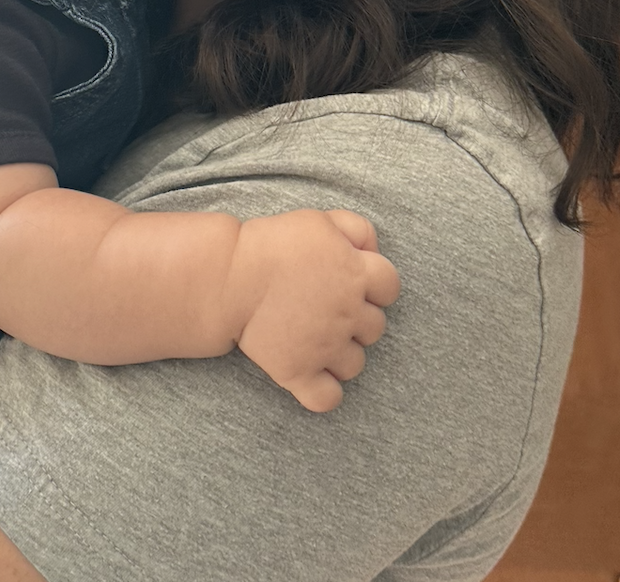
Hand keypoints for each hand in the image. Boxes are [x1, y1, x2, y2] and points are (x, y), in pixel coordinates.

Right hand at [227, 209, 399, 412]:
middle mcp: (347, 314)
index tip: (353, 283)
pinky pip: (328, 399)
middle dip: (356, 319)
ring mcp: (325, 347)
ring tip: (315, 337)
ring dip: (341, 354)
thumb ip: (357, 229)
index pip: (390, 287)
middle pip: (375, 328)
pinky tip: (312, 374)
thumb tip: (373, 251)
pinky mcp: (298, 372)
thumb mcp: (320, 219)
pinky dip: (324, 392)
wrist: (229, 276)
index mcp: (356, 274)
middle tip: (326, 307)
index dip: (374, 285)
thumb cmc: (274, 244)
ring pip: (355, 364)